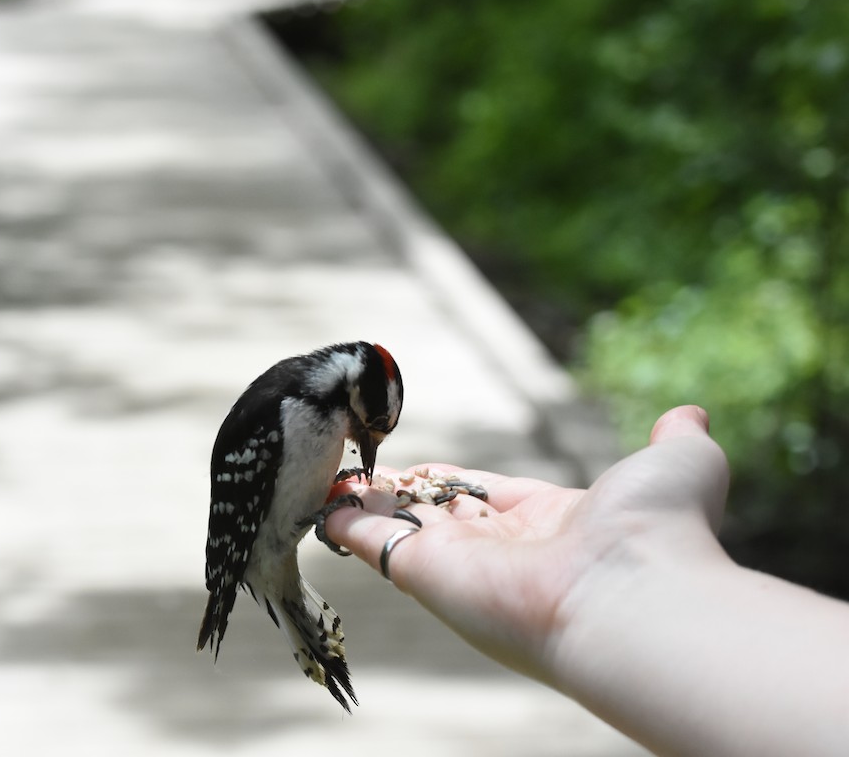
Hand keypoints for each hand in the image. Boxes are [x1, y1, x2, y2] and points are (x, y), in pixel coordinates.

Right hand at [325, 405, 730, 684]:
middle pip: (437, 515)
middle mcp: (501, 550)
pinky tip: (320, 506)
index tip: (423, 465)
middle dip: (402, 493)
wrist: (634, 595)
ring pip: (399, 527)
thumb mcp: (678, 463)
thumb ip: (674, 436)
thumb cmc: (659, 531)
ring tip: (326, 477)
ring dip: (365, 503)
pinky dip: (343, 523)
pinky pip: (372, 542)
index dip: (453, 481)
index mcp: (551, 524)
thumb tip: (686, 413)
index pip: (487, 496)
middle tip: (364, 470)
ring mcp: (459, 564)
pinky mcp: (424, 573)